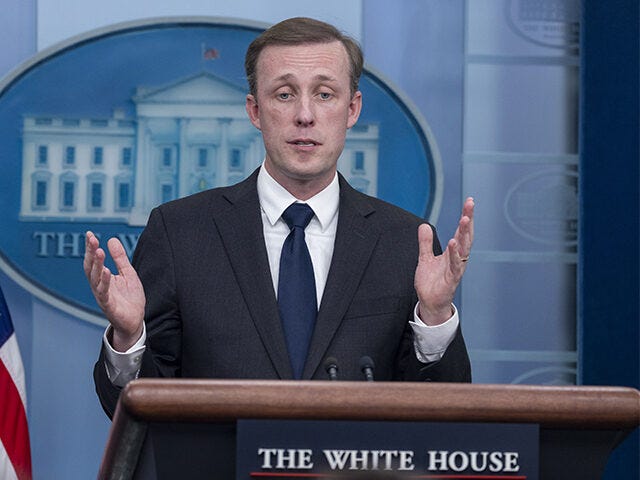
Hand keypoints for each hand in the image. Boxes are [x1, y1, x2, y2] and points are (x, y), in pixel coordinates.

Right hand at [83, 231, 144, 350]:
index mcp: (102, 277)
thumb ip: (120, 258)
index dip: (90, 247)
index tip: (90, 234)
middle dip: (90, 253)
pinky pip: (104, 293)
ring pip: (95, 279)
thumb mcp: (128, 273)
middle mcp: (99, 286)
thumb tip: (111, 239)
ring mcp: (103, 296)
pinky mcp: (109, 305)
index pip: (93, 260)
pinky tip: (106, 272)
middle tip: (92, 239)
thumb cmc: (129, 298)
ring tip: (98, 251)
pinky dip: (104, 282)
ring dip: (96, 264)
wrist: (135, 320)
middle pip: (90, 267)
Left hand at [414, 197, 473, 324]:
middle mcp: (458, 258)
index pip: (461, 231)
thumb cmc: (431, 282)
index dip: (466, 216)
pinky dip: (455, 254)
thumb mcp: (425, 258)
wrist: (430, 302)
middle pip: (466, 236)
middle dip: (469, 220)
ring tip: (465, 220)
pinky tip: (453, 243)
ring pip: (463, 248)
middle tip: (470, 205)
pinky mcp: (452, 279)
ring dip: (464, 234)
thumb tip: (423, 225)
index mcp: (453, 252)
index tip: (470, 201)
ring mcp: (456, 268)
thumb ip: (425, 242)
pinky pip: (455, 265)